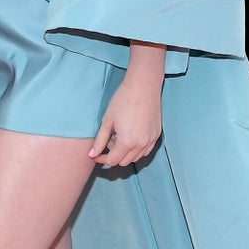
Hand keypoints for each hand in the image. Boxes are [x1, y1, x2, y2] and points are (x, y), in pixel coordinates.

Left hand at [90, 46, 164, 166]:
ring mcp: (150, 140)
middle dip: (113, 155)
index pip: (112, 161)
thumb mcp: (107, 121)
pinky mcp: (156, 135)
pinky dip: (136, 149)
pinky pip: (145, 151)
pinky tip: (130, 135)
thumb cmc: (123, 100)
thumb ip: (99, 140)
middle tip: (108, 139)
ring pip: (135, 158)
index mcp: (127, 142)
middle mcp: (141, 144)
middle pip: (123, 162)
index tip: (95, 154)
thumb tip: (92, 154)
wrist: (143, 86)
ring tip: (119, 135)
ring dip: (125, 153)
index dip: (101, 159)